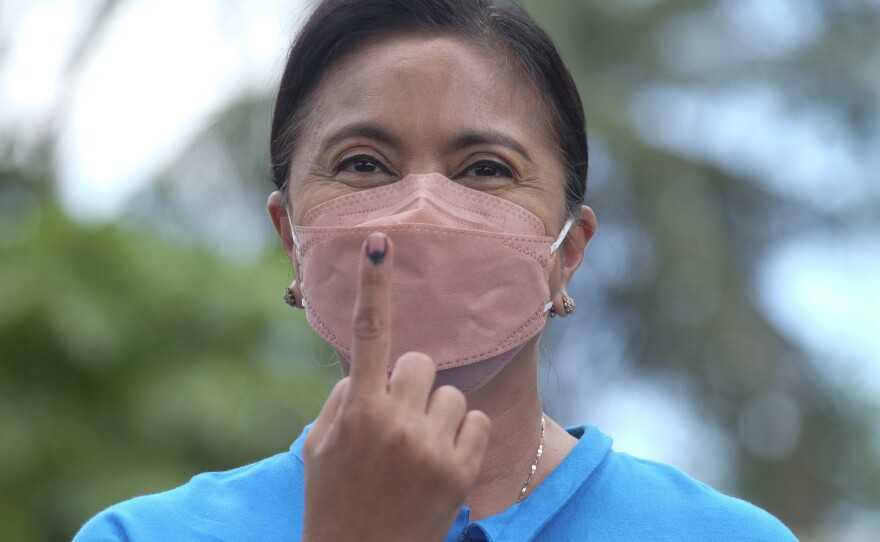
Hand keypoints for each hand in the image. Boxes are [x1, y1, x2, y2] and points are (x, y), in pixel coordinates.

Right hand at [301, 232, 490, 541]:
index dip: (373, 286)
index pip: (368, 334)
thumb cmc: (334, 503)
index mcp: (356, 411)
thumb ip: (344, 399)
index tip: (380, 244)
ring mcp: (431, 447)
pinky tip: (439, 465)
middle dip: (411, 384)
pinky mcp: (460, 471)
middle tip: (396, 421)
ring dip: (435, 414)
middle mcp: (395, 422)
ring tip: (415, 453)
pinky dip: (460, 437)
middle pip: (421, 363)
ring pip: (450, 394)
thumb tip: (372, 367)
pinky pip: (473, 421)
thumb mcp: (320, 449)